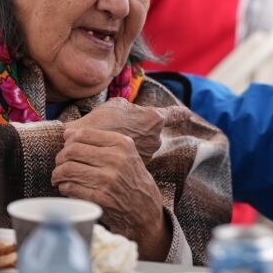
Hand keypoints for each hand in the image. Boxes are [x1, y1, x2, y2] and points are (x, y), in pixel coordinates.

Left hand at [52, 127, 171, 260]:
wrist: (145, 208)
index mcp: (122, 144)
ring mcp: (107, 179)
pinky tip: (67, 188)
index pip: (83, 134)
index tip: (68, 149)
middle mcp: (116, 159)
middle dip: (60, 158)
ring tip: (59, 177)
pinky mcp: (99, 197)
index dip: (69, 141)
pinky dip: (63, 187)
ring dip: (57, 174)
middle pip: (71, 150)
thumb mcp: (125, 153)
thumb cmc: (131, 178)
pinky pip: (70, 187)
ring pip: (67, 169)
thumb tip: (67, 133)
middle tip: (60, 165)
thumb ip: (99, 141)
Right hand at [63, 98, 188, 162]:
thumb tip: (132, 111)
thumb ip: (131, 107)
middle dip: (140, 131)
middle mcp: (156, 138)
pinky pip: (135, 158)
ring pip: (143, 147)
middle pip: (152, 132)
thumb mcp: (117, 104)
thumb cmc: (101, 121)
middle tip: (119, 129)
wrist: (85, 146)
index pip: (173, 115)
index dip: (180, 113)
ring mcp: (148, 155)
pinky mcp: (139, 168)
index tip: (187, 113)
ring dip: (132, 144)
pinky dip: (126, 155)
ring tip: (111, 141)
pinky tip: (110, 153)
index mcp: (154, 118)